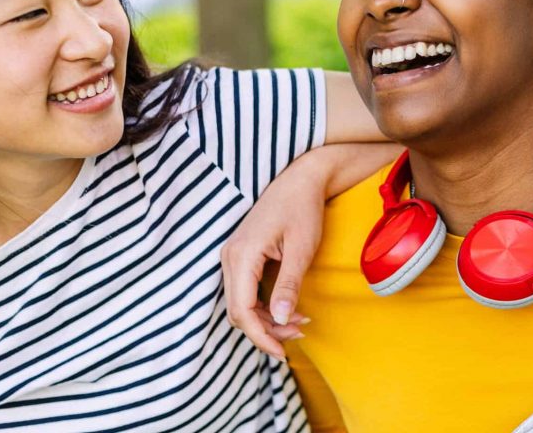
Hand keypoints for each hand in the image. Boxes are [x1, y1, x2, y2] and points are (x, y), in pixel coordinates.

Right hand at [222, 158, 325, 358]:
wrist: (300, 179)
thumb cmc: (303, 209)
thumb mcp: (301, 249)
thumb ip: (288, 285)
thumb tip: (279, 319)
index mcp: (241, 256)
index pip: (242, 310)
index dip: (261, 336)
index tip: (282, 352)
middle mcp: (230, 257)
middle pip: (238, 311)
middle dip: (266, 330)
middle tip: (299, 333)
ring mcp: (233, 257)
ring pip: (240, 304)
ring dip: (266, 319)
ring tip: (299, 323)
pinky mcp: (241, 257)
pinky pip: (245, 291)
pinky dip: (264, 305)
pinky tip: (288, 309)